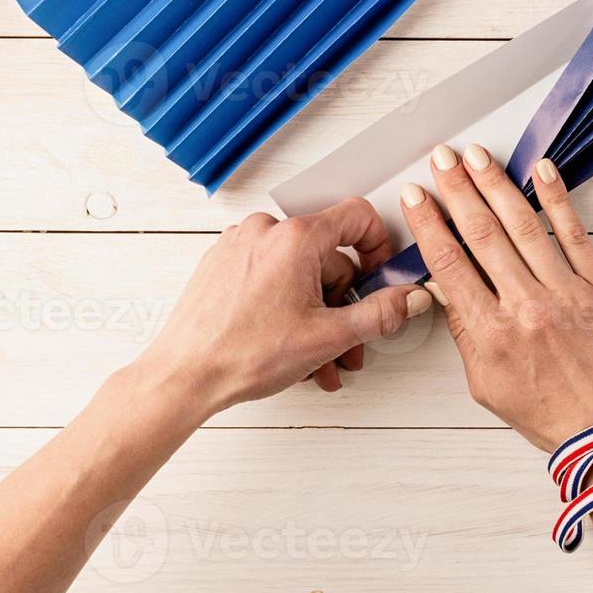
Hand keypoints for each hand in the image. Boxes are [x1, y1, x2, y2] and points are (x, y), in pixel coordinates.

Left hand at [138, 199, 432, 417]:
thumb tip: (408, 298)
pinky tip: (291, 346)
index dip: (380, 247)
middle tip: (348, 343)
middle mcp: (265, 231)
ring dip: (317, 315)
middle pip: (328, 255)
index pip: (357, 216)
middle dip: (344, 304)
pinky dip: (287, 307)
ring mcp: (241, 246)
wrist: (184, 376)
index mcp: (295, 238)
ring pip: (299, 273)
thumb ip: (380, 314)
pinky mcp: (224, 264)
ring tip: (318, 359)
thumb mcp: (328, 337)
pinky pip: (271, 277)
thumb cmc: (241, 354)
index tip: (382, 276)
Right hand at [401, 143, 592, 451]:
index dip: (428, 224)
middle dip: (457, 190)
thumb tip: (444, 287)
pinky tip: (540, 170)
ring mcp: (566, 293)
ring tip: (477, 156)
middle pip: (482, 234)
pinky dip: (556, 198)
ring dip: (496, 185)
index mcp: (492, 334)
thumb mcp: (485, 384)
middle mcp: (526, 307)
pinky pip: (575, 233)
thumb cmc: (547, 413)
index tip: (415, 196)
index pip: (449, 264)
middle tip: (441, 158)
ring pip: (523, 225)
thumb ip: (463, 332)